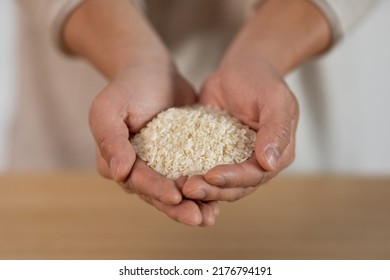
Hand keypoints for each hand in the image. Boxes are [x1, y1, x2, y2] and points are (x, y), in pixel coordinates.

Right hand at [90, 59, 219, 225]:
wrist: (153, 70)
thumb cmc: (128, 86)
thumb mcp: (109, 108)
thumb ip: (111, 139)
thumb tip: (119, 173)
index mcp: (117, 161)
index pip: (137, 181)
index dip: (156, 191)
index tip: (176, 196)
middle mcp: (136, 168)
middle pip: (157, 193)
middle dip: (178, 208)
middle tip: (199, 218)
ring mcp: (159, 165)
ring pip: (176, 190)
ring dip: (194, 204)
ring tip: (212, 216)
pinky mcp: (179, 158)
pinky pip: (191, 175)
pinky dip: (204, 187)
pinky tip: (220, 196)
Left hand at [182, 59, 298, 201]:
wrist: (241, 69)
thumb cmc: (261, 81)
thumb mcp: (274, 101)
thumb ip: (275, 130)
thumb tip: (269, 163)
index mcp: (277, 155)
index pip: (256, 175)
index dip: (234, 179)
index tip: (211, 176)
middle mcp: (257, 163)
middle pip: (236, 186)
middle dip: (213, 190)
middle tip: (188, 188)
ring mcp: (236, 161)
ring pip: (220, 184)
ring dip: (202, 188)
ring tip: (180, 186)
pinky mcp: (216, 154)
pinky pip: (205, 168)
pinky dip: (193, 175)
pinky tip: (175, 177)